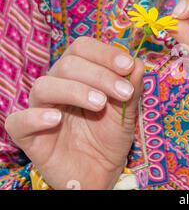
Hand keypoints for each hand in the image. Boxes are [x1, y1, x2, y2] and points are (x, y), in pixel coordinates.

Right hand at [5, 37, 143, 189]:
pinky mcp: (29, 135)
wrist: (101, 171)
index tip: (128, 66)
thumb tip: (138, 63)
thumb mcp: (127, 112)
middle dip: (100, 75)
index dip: (105, 53)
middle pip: (67, 64)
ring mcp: (41, 109)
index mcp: (79, 74)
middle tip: (124, 93)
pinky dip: (35, 117)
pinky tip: (56, 119)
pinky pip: (19, 121)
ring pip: (44, 87)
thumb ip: (132, 88)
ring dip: (75, 91)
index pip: (83, 48)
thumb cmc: (110, 136)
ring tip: (100, 105)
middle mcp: (58, 86)